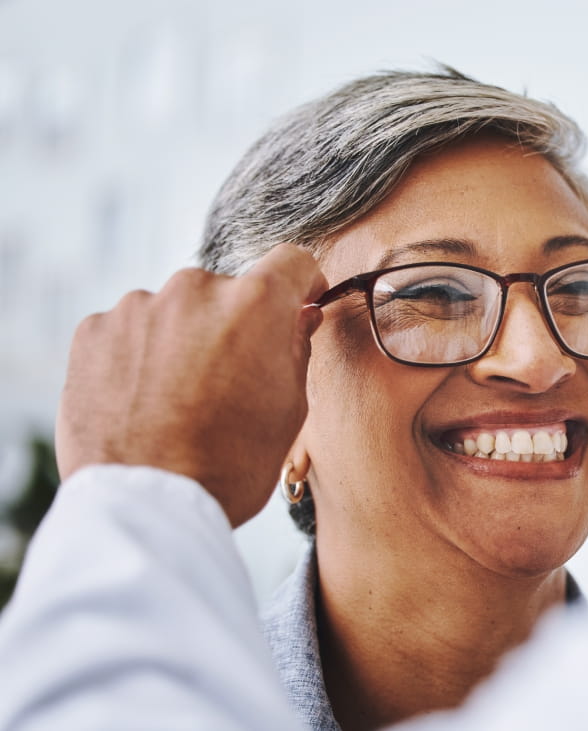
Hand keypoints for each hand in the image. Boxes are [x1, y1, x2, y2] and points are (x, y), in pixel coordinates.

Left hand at [55, 244, 327, 526]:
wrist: (149, 504)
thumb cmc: (231, 464)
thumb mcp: (290, 409)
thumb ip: (296, 349)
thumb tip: (298, 317)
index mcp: (255, 304)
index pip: (291, 261)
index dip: (299, 284)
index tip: (297, 304)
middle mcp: (194, 290)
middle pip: (226, 291)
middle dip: (232, 324)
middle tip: (230, 377)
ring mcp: (138, 307)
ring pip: (174, 311)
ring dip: (182, 338)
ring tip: (180, 397)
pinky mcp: (93, 330)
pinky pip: (129, 330)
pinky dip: (139, 355)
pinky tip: (145, 400)